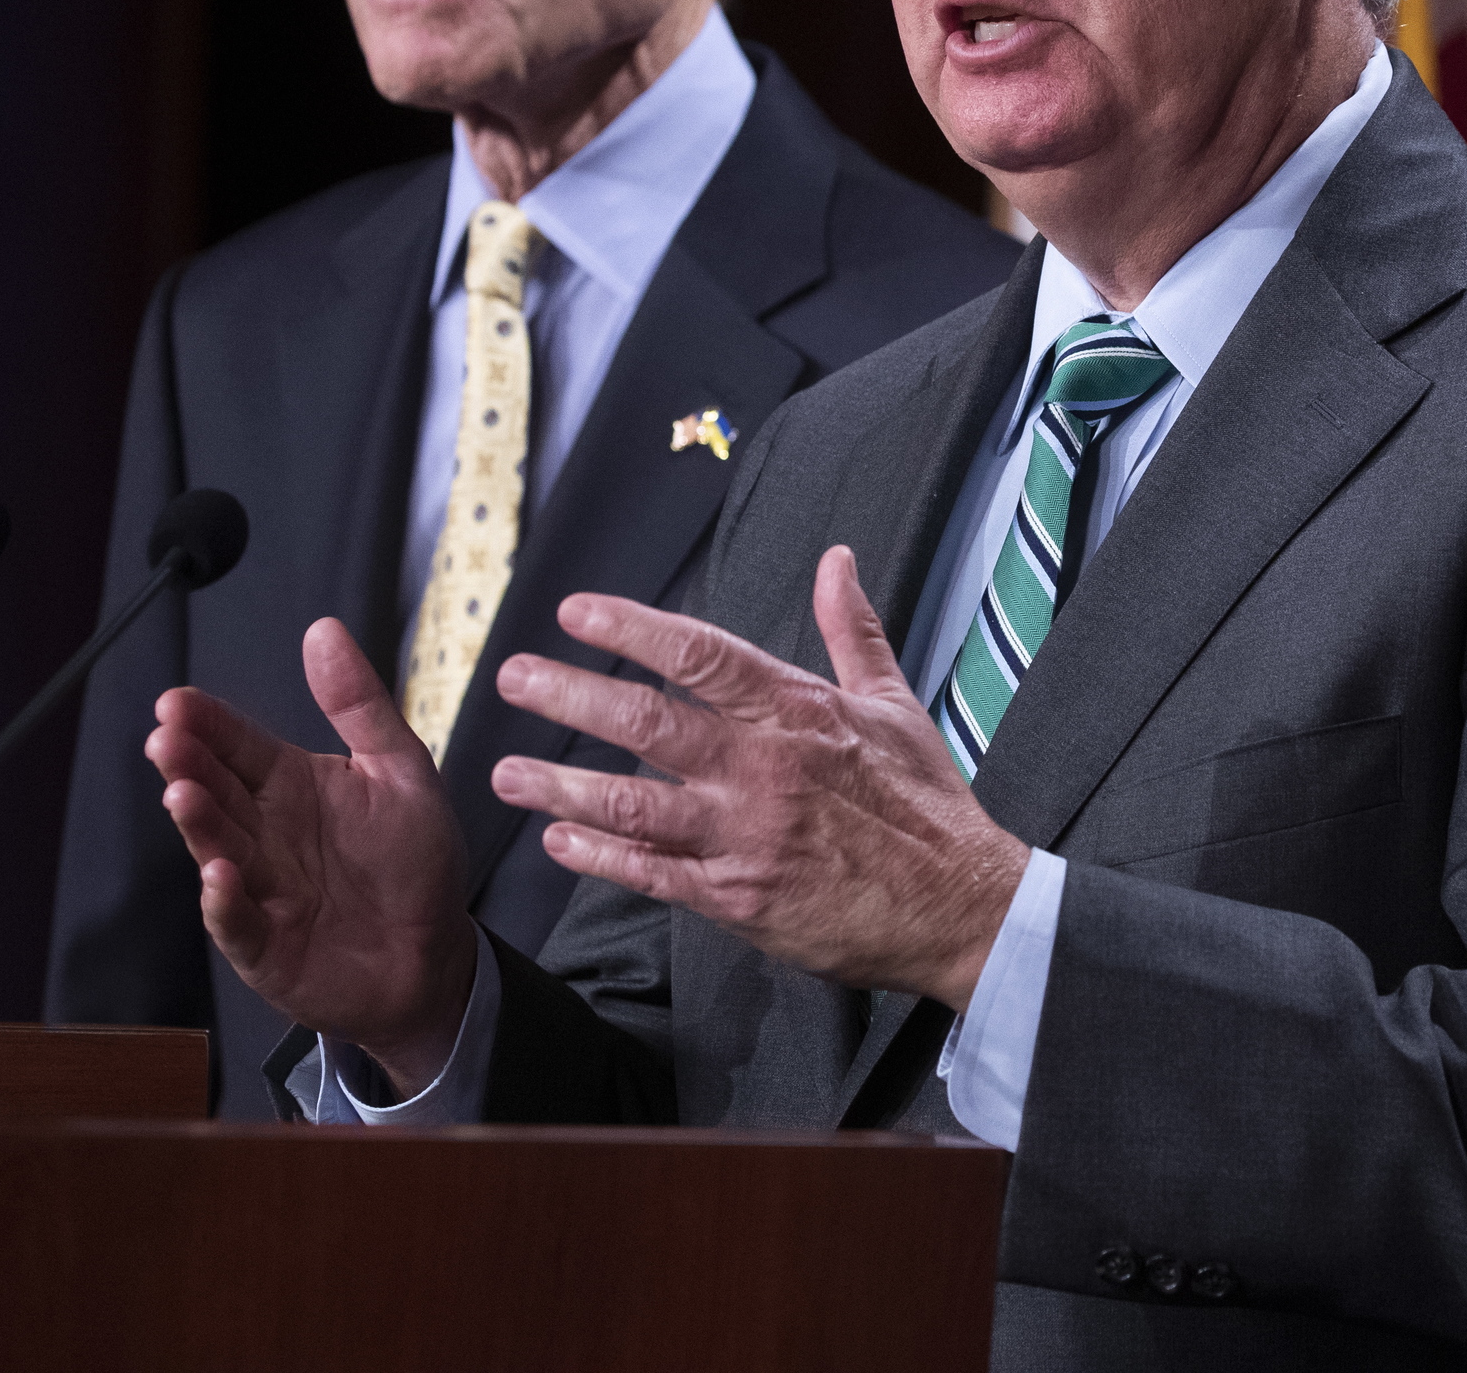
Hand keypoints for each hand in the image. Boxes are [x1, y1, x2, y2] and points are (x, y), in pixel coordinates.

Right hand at [147, 618, 475, 1095]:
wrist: (434, 956)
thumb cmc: (414, 863)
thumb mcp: (400, 770)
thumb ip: (359, 704)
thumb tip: (323, 630)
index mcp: (291, 785)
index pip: (239, 745)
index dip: (208, 723)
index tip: (176, 702)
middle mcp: (264, 833)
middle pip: (217, 791)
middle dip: (188, 765)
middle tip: (167, 739)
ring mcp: (258, 889)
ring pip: (217, 849)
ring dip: (197, 823)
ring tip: (183, 794)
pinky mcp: (264, 946)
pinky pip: (237, 922)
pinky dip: (225, 901)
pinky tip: (221, 876)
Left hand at [490, 545, 1028, 1010]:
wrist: (961, 906)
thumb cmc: (927, 804)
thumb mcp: (893, 703)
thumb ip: (851, 628)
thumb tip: (836, 560)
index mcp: (798, 712)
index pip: (700, 655)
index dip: (632, 629)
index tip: (576, 612)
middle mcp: (763, 769)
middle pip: (647, 724)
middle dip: (570, 698)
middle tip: (513, 679)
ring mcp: (746, 837)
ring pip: (634, 806)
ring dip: (561, 788)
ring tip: (506, 774)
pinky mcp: (739, 900)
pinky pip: (654, 875)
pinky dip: (601, 857)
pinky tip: (561, 842)